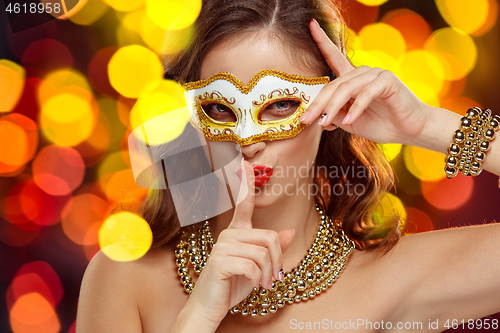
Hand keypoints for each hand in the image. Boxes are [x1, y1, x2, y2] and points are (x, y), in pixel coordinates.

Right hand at [184, 159, 294, 327]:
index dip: (247, 183)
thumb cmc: (233, 284)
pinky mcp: (220, 261)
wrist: (210, 307)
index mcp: (237, 233)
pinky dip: (258, 279)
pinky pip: (252, 265)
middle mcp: (229, 235)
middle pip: (269, 237)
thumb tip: (290, 232)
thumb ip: (273, 249)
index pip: (243, 203)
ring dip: (268, 273)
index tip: (246, 163)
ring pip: (263, 252)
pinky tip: (251, 284)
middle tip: (274, 279)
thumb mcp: (258, 267)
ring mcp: (222, 246)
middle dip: (277, 261)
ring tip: (264, 284)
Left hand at [300, 19, 431, 145]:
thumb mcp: (349, 121)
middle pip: (333, 85)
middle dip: (317, 104)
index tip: (311, 24)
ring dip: (332, 107)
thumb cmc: (380, 125)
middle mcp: (362, 72)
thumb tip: (315, 115)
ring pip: (345, 88)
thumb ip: (333, 114)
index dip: (322, 40)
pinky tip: (349, 121)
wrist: (408, 131)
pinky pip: (365, 94)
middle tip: (305, 120)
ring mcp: (375, 74)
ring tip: (324, 123)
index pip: (334, 57)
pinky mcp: (387, 80)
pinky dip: (355, 109)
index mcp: (352, 79)